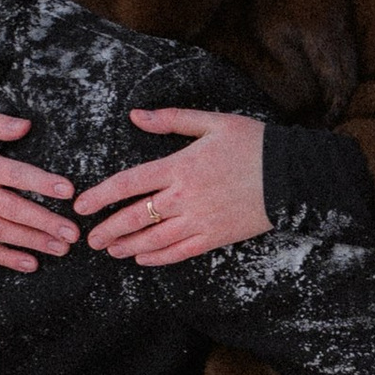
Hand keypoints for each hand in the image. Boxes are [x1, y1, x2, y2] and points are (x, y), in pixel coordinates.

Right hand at [0, 112, 75, 271]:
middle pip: (12, 209)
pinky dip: (3, 258)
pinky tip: (28, 264)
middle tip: (73, 233)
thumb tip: (27, 125)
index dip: (42, 183)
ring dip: (31, 242)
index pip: (15, 175)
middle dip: (44, 222)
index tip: (68, 191)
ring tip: (60, 249)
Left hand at [74, 108, 270, 262]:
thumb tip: (135, 115)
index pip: (129, 183)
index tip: (81, 206)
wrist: (292, 176)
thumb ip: (171, 120)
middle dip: (109, 230)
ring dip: (128, 246)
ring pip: (154, 239)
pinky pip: (180, 252)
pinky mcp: (216, 237)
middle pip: (136, 217)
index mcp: (180, 166)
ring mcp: (200, 220)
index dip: (101, 196)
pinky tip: (142, 259)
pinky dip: (158, 257)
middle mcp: (185, 197)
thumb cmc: (253, 144)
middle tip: (90, 239)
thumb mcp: (213, 122)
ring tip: (110, 251)